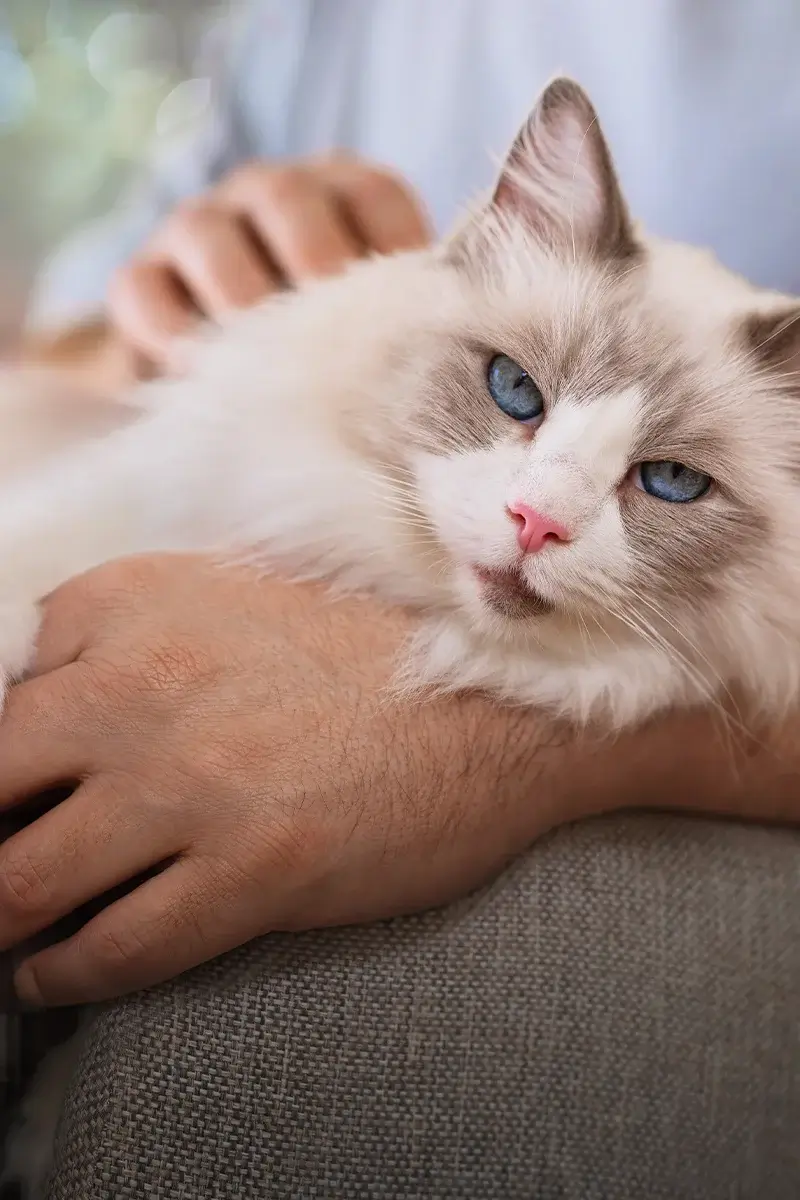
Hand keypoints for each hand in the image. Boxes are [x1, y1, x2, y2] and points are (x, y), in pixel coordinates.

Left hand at [0, 557, 796, 1006]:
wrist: (501, 698)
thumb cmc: (365, 647)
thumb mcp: (224, 596)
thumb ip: (119, 639)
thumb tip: (33, 713)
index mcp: (127, 602)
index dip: (2, 765)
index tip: (15, 799)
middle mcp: (141, 682)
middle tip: (0, 866)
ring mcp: (194, 779)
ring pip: (22, 885)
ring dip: (4, 920)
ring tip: (12, 934)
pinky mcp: (253, 867)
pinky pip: (113, 949)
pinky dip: (66, 974)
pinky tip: (60, 972)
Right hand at [108, 156, 430, 373]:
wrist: (222, 387)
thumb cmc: (326, 361)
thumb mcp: (376, 337)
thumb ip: (416, 336)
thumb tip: (491, 386)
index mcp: (342, 195)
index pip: (372, 194)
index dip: (392, 249)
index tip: (410, 319)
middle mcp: (269, 194)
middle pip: (289, 200)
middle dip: (316, 267)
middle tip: (340, 337)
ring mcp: (196, 228)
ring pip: (208, 236)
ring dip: (241, 301)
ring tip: (269, 363)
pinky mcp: (139, 278)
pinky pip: (143, 291)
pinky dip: (171, 333)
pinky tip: (202, 378)